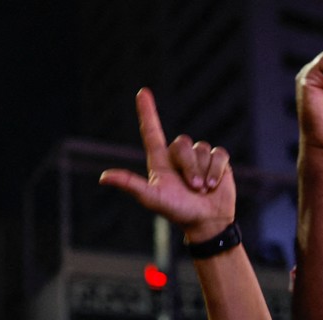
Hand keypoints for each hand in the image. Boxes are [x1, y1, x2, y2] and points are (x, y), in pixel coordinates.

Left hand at [98, 88, 235, 242]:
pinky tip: (215, 185)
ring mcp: (199, 157)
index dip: (147, 111)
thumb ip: (131, 185)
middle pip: (181, 143)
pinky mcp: (218, 161)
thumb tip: (104, 177)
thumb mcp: (153, 198)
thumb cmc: (178, 212)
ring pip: (201, 149)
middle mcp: (179, 156)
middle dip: (189, 167)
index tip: (142, 92)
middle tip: (192, 188)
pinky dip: (217, 171)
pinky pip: (218, 154)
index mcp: (160, 161)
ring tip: (202, 189)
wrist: (207, 222)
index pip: (151, 131)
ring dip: (203, 172)